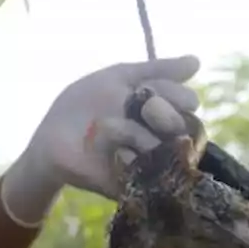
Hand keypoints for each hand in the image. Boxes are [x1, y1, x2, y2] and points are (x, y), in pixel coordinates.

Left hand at [0, 56, 202, 226]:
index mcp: (161, 111)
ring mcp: (148, 163)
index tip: (152, 90)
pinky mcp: (132, 185)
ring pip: (169, 151)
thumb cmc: (84, 105)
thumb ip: (156, 70)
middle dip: (166, 114)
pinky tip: (115, 152)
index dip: (176, 95)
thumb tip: (198, 61)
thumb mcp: (118, 78)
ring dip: (141, 134)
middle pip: (186, 127)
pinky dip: (131, 159)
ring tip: (111, 126)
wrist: (51, 138)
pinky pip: (146, 176)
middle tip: (144, 110)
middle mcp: (161, 138)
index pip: (187, 102)